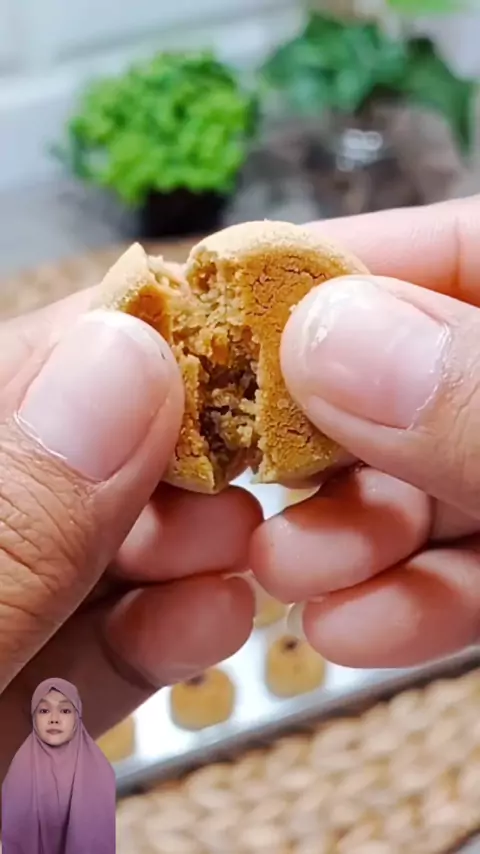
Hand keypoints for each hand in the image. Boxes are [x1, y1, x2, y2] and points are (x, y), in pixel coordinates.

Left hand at [0, 288, 259, 778]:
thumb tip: (118, 366)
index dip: (92, 348)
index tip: (194, 344)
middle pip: (46, 463)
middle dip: (150, 457)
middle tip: (228, 467)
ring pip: (81, 558)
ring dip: (174, 547)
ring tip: (239, 546)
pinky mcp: (0, 719)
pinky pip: (88, 656)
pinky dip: (162, 634)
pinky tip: (217, 614)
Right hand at [251, 196, 479, 669]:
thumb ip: (478, 399)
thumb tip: (327, 339)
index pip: (450, 249)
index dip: (332, 272)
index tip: (223, 313)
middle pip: (412, 378)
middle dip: (320, 434)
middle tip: (238, 467)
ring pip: (430, 483)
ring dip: (350, 534)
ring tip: (283, 569)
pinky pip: (474, 567)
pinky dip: (415, 600)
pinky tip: (351, 630)